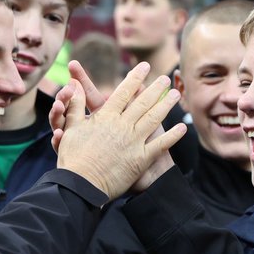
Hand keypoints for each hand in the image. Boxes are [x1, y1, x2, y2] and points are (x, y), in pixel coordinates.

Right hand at [55, 62, 186, 198]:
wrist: (82, 186)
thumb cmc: (73, 158)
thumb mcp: (71, 129)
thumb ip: (75, 106)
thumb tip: (74, 87)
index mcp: (106, 117)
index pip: (124, 93)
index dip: (135, 78)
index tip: (144, 67)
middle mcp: (122, 126)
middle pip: (143, 103)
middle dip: (156, 89)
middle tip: (166, 78)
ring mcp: (134, 142)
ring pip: (154, 119)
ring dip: (166, 105)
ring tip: (176, 95)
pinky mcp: (141, 159)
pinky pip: (161, 144)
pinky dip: (173, 135)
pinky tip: (183, 127)